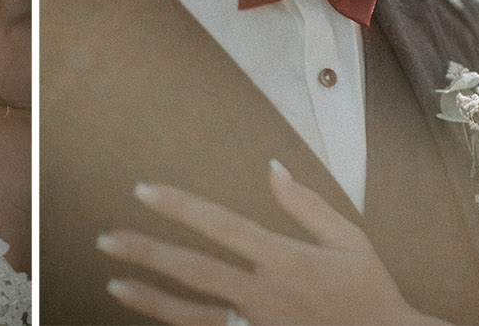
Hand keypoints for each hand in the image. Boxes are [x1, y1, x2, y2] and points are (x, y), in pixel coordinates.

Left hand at [96, 160, 439, 324]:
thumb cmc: (371, 292)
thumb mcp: (350, 241)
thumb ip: (306, 205)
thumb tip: (272, 168)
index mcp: (289, 259)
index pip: (221, 226)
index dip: (179, 207)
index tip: (144, 191)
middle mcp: (267, 295)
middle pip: (193, 271)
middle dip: (146, 252)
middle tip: (107, 238)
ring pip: (191, 313)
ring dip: (149, 298)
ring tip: (114, 282)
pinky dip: (176, 324)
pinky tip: (152, 313)